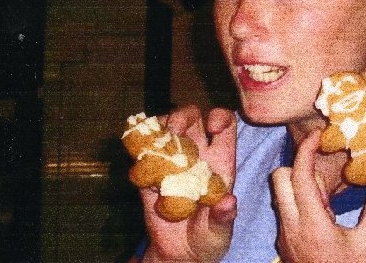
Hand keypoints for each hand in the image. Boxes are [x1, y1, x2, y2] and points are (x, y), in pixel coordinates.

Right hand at [141, 106, 236, 261]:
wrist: (178, 255)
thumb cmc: (207, 240)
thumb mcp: (219, 232)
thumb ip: (223, 217)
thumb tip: (228, 202)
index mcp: (219, 162)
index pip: (225, 125)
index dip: (219, 117)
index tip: (212, 126)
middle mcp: (196, 154)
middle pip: (192, 117)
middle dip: (182, 116)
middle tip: (174, 130)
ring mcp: (171, 160)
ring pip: (164, 128)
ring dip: (157, 128)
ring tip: (153, 143)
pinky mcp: (148, 172)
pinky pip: (141, 151)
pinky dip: (137, 149)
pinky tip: (138, 160)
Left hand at [271, 130, 365, 262]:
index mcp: (311, 223)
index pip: (299, 175)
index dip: (306, 150)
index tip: (317, 135)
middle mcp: (290, 226)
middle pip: (279, 179)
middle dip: (297, 167)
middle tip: (324, 176)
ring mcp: (284, 236)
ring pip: (280, 195)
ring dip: (299, 187)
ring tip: (328, 201)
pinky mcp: (284, 244)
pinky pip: (286, 212)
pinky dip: (299, 204)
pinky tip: (324, 218)